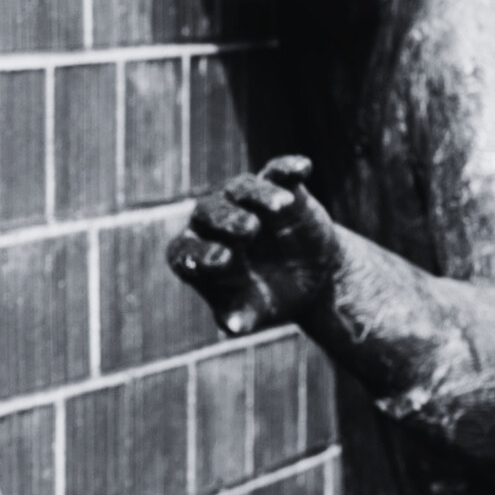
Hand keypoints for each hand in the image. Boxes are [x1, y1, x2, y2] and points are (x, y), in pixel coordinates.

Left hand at [166, 156, 341, 336]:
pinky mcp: (276, 187)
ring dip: (260, 194)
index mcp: (197, 253)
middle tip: (249, 230)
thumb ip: (240, 316)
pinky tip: (302, 168)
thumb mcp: (256, 310)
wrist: (308, 278)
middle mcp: (212, 222)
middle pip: (209, 211)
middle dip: (227, 219)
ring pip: (241, 188)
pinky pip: (278, 172)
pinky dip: (288, 168)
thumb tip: (233, 327)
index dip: (200, 254)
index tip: (222, 261)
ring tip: (281, 205)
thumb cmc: (269, 296)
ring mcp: (244, 202)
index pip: (186, 249)